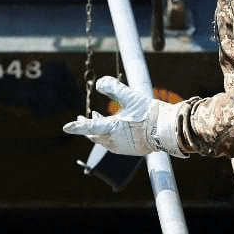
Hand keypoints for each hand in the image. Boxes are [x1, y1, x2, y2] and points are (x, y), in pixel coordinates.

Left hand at [63, 76, 181, 156]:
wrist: (168, 130)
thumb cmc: (149, 114)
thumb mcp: (130, 97)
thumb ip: (113, 88)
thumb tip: (99, 83)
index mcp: (112, 129)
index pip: (90, 127)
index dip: (77, 126)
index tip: (66, 127)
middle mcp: (114, 141)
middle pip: (94, 135)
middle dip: (86, 126)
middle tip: (79, 119)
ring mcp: (121, 147)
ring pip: (102, 139)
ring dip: (96, 129)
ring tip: (95, 116)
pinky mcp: (129, 149)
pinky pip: (112, 143)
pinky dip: (107, 134)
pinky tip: (112, 126)